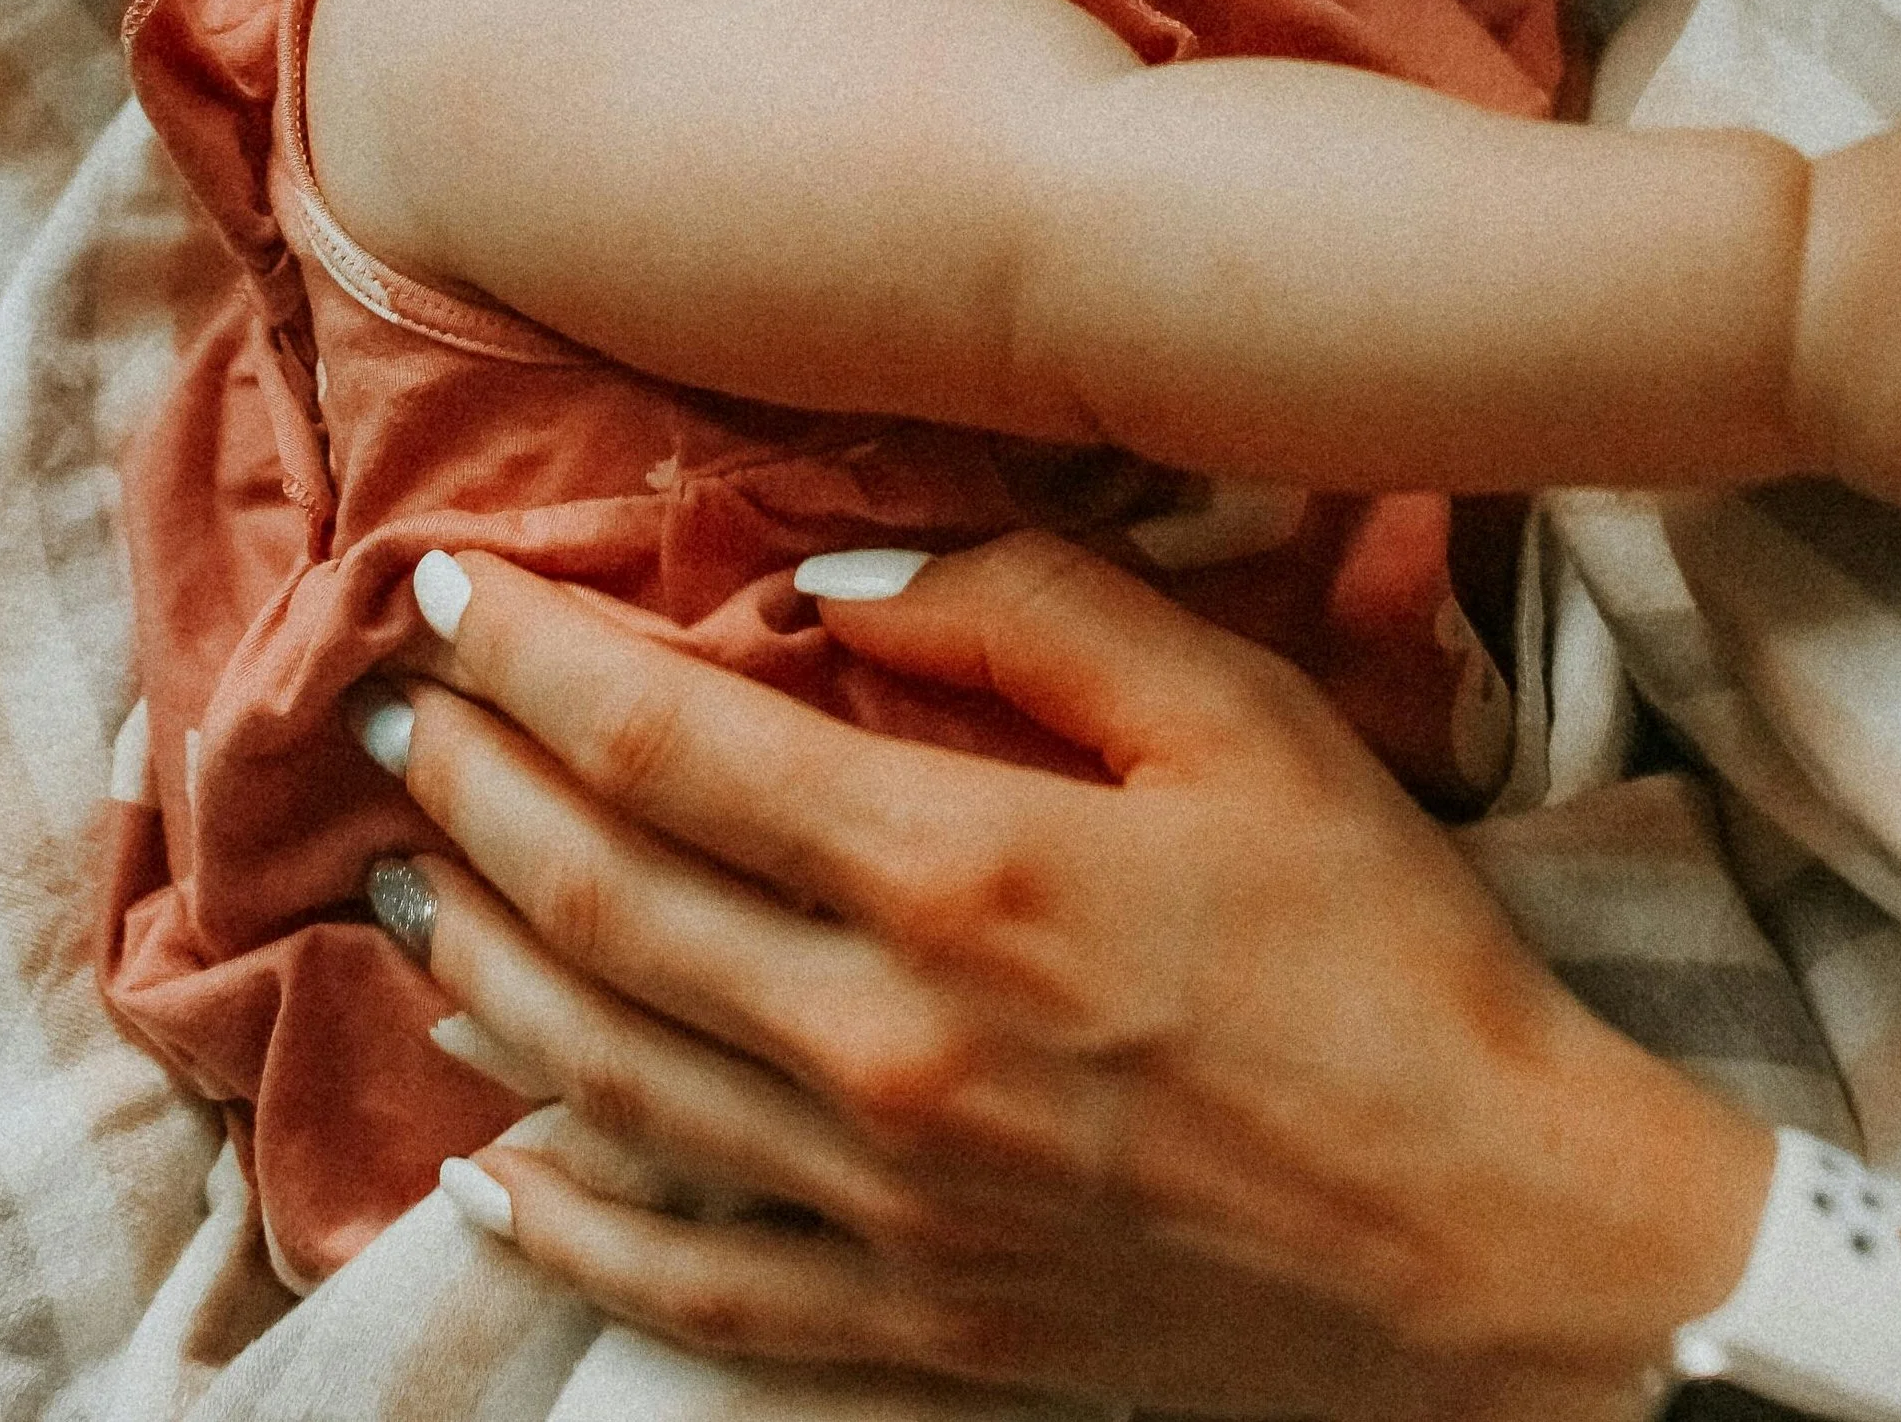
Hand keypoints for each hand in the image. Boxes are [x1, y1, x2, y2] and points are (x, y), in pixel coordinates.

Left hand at [374, 535, 1770, 1413]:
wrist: (1512, 1251)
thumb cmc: (1386, 955)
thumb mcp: (1243, 718)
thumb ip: (1033, 609)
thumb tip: (833, 571)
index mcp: (963, 873)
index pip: (666, 744)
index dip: (527, 658)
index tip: (438, 594)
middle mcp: (888, 1047)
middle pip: (598, 901)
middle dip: (465, 790)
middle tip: (388, 717)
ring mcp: (889, 1209)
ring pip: (603, 1074)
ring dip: (475, 964)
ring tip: (399, 880)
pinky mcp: (916, 1328)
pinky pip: (685, 1281)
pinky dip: (566, 1219)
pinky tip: (488, 1163)